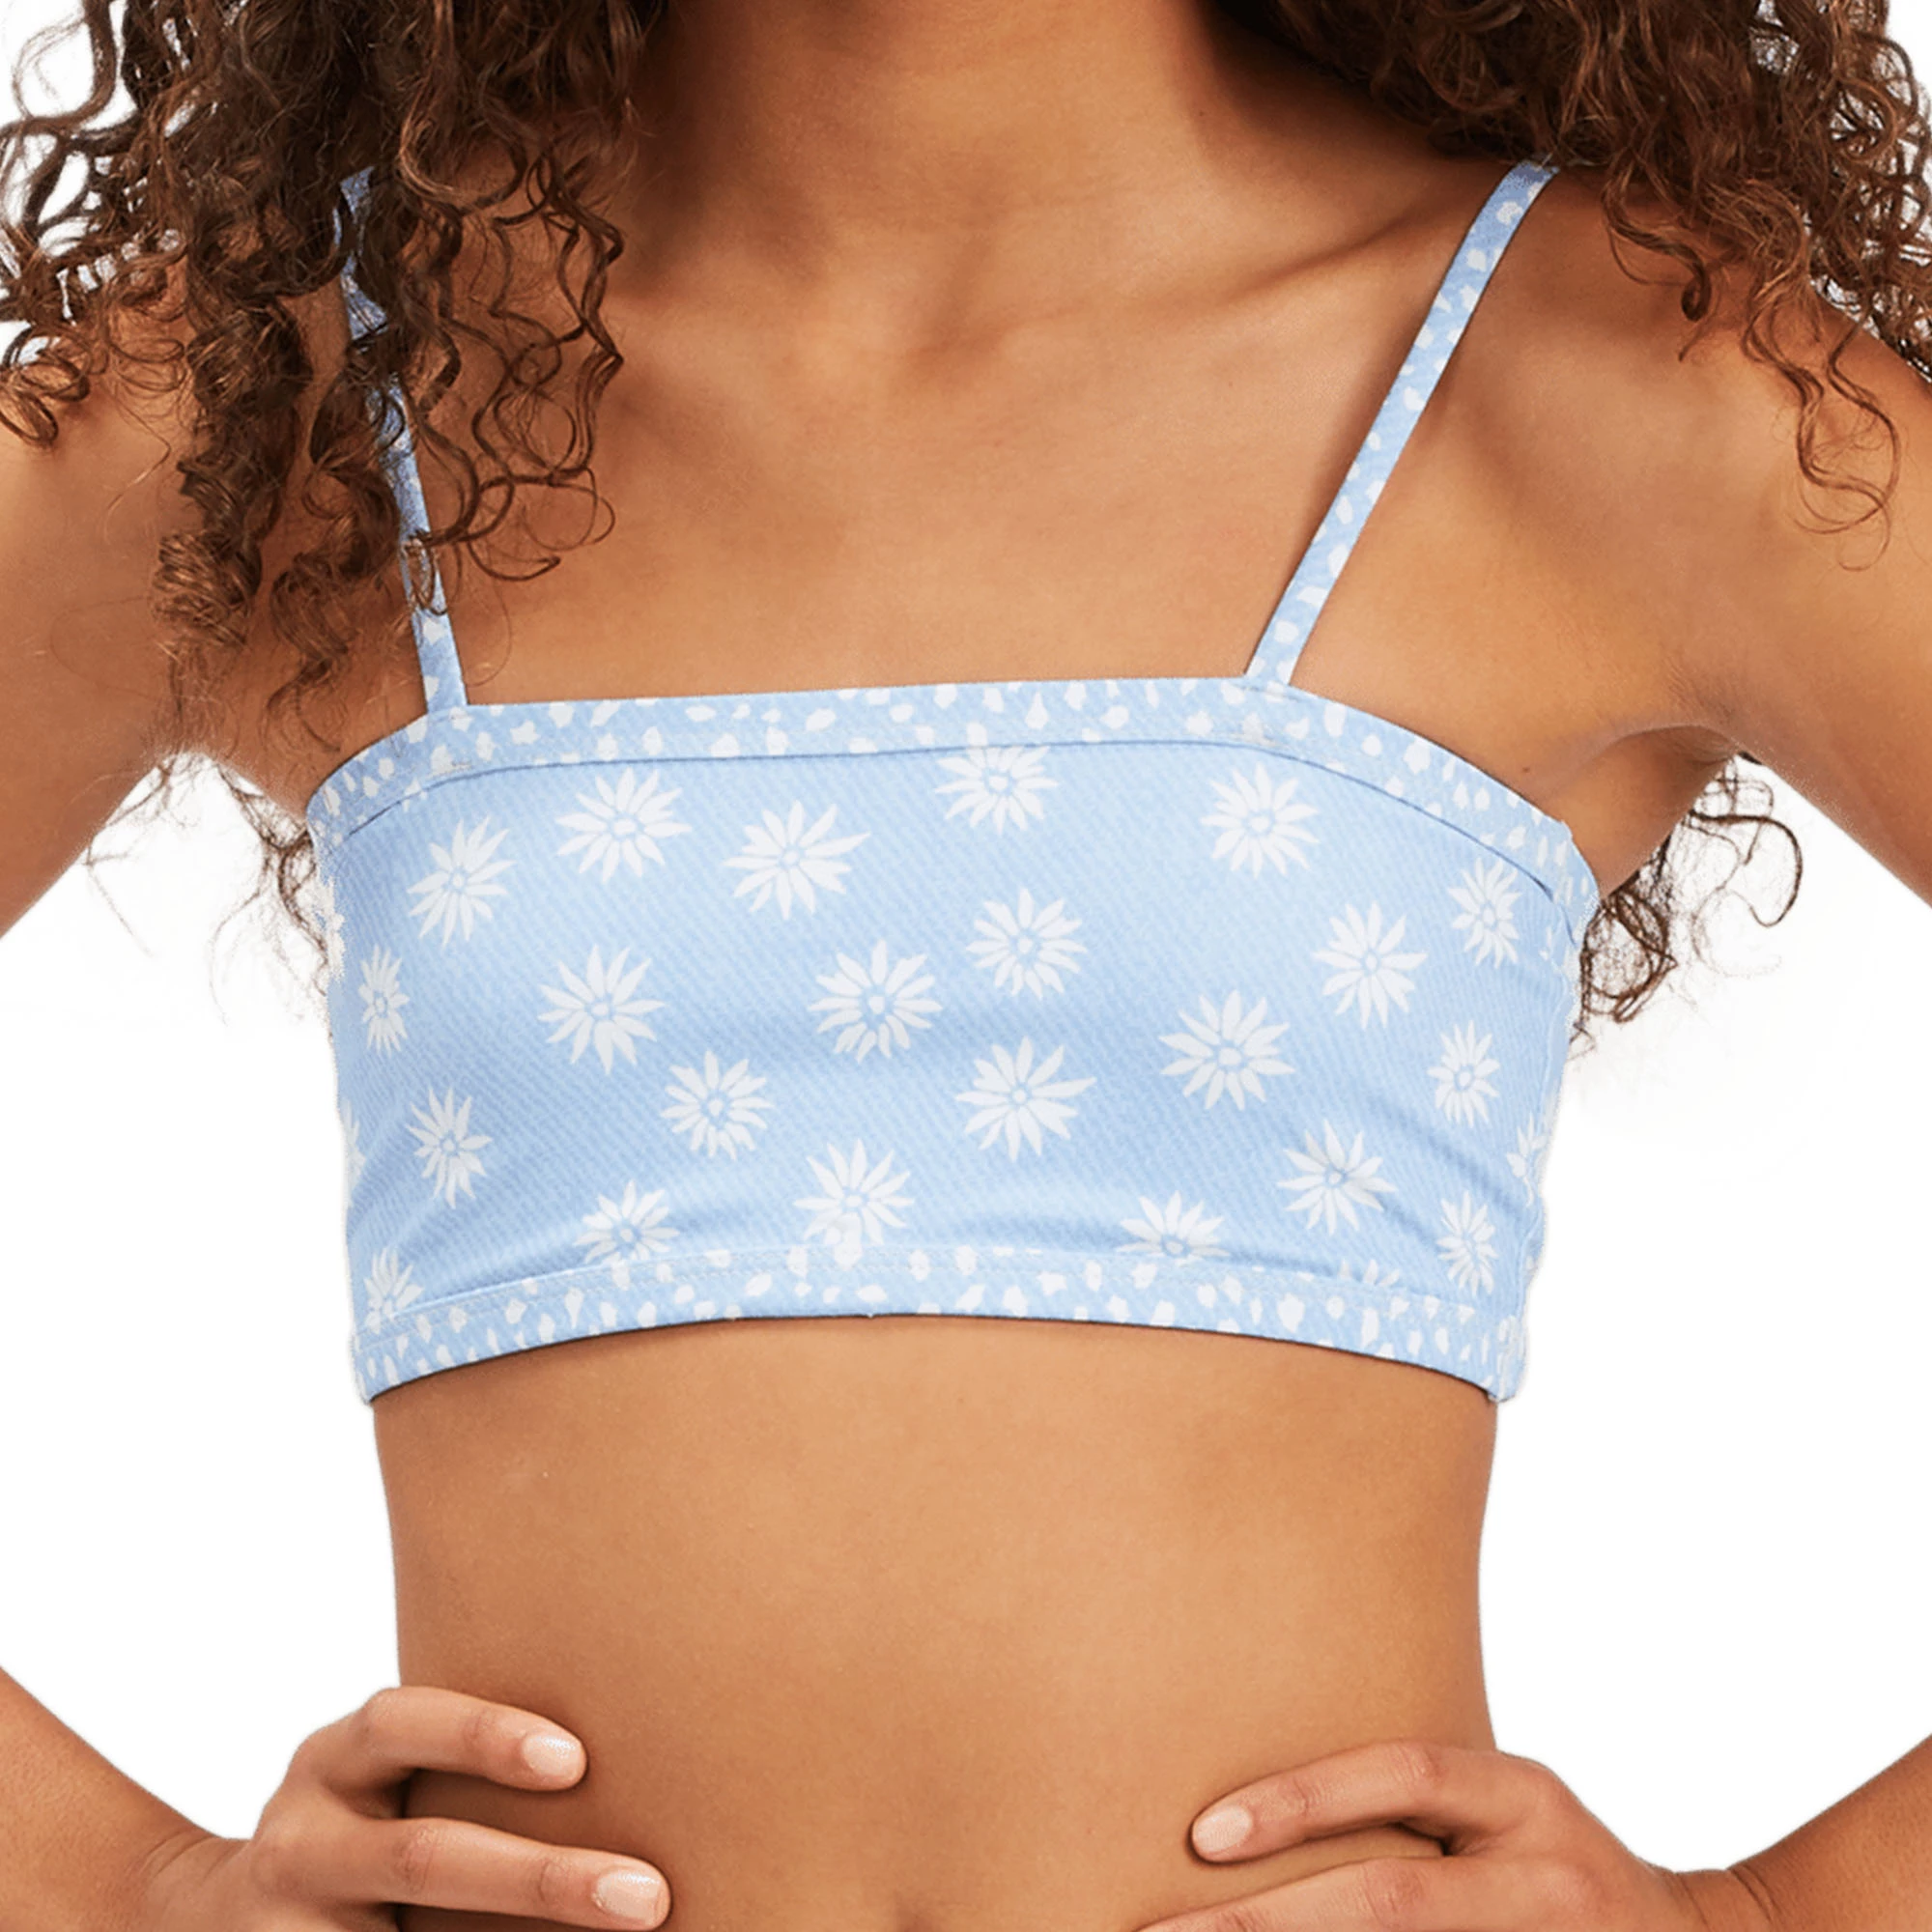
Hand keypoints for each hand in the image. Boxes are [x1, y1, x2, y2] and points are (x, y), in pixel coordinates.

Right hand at [131, 1685, 671, 1928]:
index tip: (575, 1760)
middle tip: (647, 1895)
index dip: (485, 1735)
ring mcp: (283, 1926)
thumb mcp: (381, 1781)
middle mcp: (300, 1841)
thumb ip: (458, 1771)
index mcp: (331, 1761)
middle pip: (426, 1856)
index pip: (402, 1724)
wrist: (212, 1921)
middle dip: (545, 1879)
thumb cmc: (361, 1827)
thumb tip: (633, 1778)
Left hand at [1136, 1740, 1776, 1931]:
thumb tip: (1243, 1821)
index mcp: (1528, 1798)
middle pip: (1390, 1901)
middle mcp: (1546, 1875)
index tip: (1204, 1834)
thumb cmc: (1553, 1862)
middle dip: (1266, 1925)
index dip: (1303, 1801)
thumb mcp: (1509, 1809)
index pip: (1403, 1776)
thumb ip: (1417, 1810)